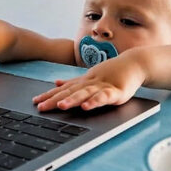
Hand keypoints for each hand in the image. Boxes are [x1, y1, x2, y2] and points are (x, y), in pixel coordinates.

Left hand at [32, 53, 146, 110]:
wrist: (135, 63)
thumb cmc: (113, 72)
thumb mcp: (91, 77)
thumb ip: (74, 82)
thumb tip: (56, 82)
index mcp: (84, 82)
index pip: (63, 89)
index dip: (49, 95)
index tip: (35, 102)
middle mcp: (91, 83)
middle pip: (70, 92)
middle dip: (55, 99)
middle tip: (41, 107)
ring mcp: (103, 86)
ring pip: (85, 93)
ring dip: (73, 99)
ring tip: (61, 106)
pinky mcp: (117, 91)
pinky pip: (104, 97)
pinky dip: (95, 101)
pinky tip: (86, 106)